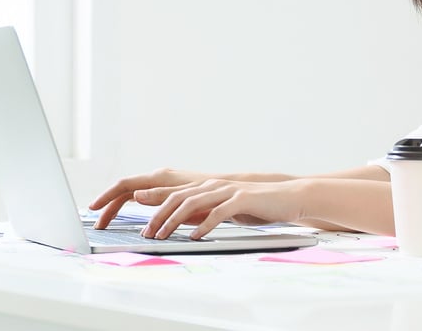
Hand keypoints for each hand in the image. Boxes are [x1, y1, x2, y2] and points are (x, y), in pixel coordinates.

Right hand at [88, 167, 214, 229]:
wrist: (229, 190)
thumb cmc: (209, 192)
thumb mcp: (183, 196)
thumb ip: (160, 197)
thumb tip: (135, 197)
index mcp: (159, 178)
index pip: (125, 185)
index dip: (107, 196)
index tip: (93, 208)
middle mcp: (158, 178)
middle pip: (125, 191)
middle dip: (109, 206)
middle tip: (98, 224)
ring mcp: (162, 185)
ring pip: (133, 196)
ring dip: (118, 209)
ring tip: (107, 224)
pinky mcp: (168, 193)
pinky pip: (143, 200)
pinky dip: (132, 209)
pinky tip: (128, 221)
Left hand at [137, 178, 308, 239]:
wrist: (286, 198)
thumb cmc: (255, 206)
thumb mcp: (224, 210)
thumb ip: (202, 212)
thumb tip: (179, 222)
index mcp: (208, 187)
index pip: (174, 191)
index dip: (152, 197)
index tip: (134, 202)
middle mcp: (214, 185)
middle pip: (177, 197)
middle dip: (158, 215)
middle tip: (146, 233)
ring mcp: (227, 190)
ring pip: (193, 203)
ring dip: (174, 221)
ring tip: (163, 236)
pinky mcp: (241, 199)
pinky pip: (218, 212)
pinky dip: (204, 225)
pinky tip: (195, 236)